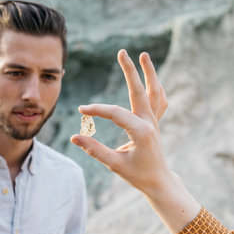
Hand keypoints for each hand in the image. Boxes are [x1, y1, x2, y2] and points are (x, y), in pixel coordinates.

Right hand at [70, 49, 169, 194]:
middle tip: (122, 52)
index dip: (97, 110)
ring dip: (149, 73)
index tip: (81, 111)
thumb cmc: (137, 175)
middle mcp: (150, 123)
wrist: (159, 182)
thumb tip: (74, 137)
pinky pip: (158, 100)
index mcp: (141, 132)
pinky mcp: (155, 123)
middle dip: (130, 71)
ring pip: (154, 92)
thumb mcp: (114, 164)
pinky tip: (149, 79)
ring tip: (144, 55)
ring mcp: (155, 121)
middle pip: (139, 91)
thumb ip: (94, 149)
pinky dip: (155, 88)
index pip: (116, 113)